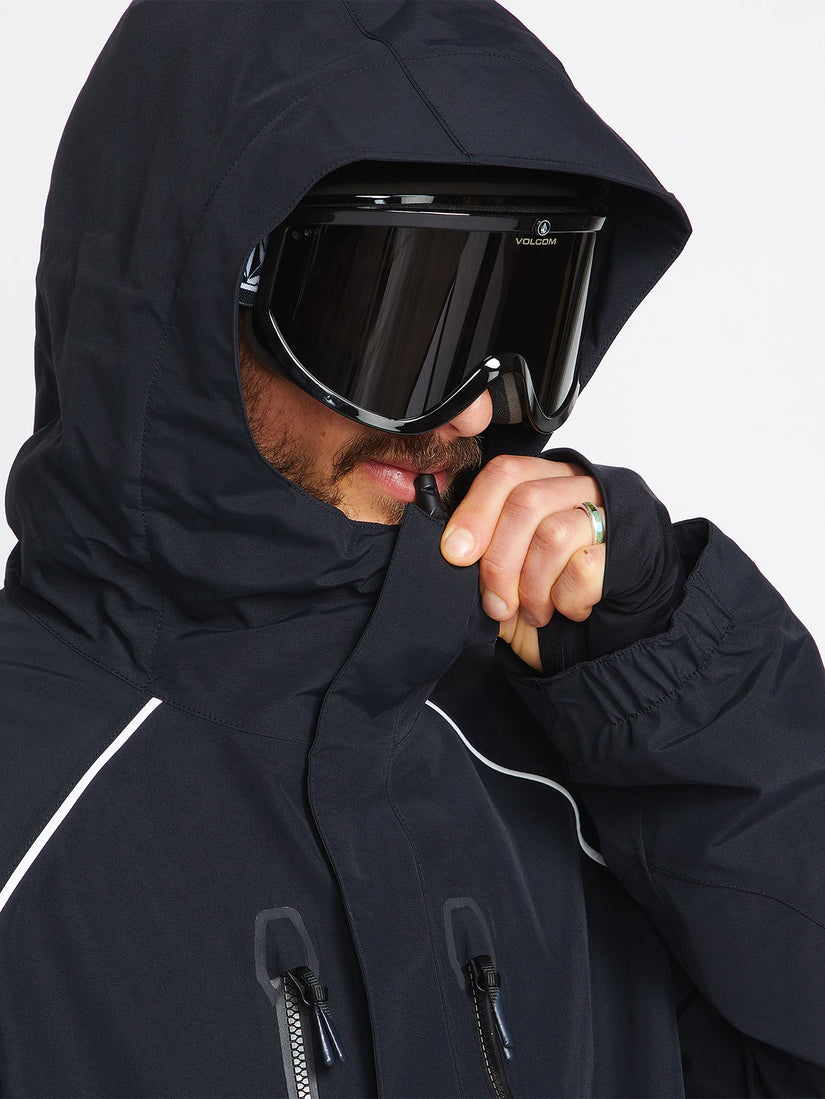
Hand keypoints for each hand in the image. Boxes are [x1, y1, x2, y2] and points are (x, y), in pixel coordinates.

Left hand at [440, 455, 605, 670]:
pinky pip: (585, 566)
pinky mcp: (626, 551)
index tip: (455, 554)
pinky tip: (567, 610)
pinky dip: (566, 598)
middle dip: (500, 560)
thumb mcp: (505, 575)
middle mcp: (577, 489)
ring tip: (533, 612)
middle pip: (527, 501)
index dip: (476, 511)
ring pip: (554, 534)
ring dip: (533, 585)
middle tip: (496, 603)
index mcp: (544, 483)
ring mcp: (606, 516)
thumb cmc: (547, 597)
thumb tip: (452, 548)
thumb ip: (480, 555)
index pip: (506, 473)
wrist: (595, 637)